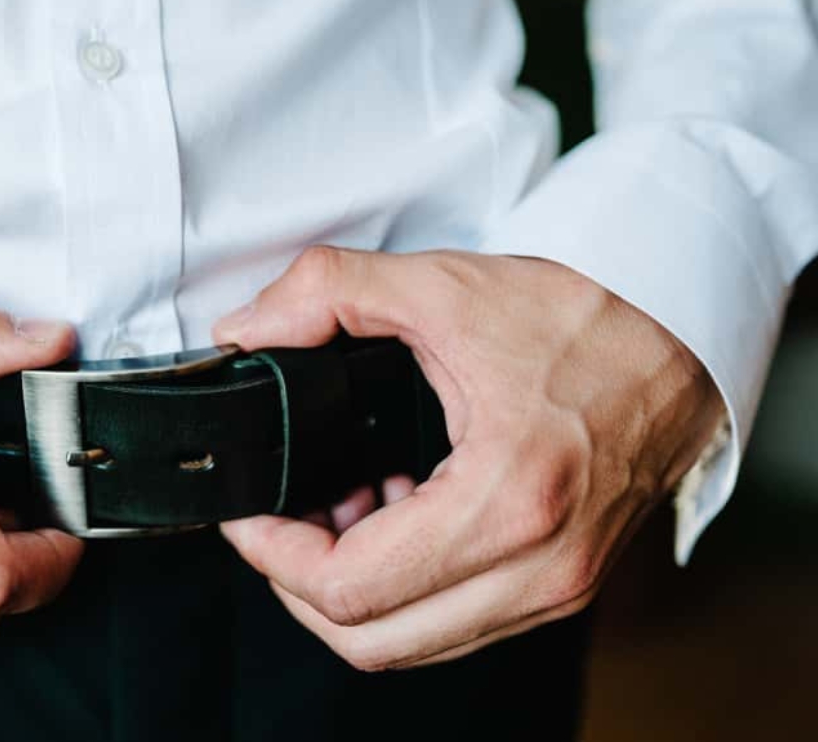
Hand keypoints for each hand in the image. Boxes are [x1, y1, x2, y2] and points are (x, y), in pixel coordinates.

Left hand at [213, 247, 722, 670]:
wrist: (682, 340)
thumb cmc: (583, 318)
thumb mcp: (444, 285)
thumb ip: (327, 293)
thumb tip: (246, 330)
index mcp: (507, 500)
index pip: (349, 588)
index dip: (272, 556)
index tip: (247, 514)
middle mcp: (539, 567)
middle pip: (370, 639)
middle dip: (298, 584)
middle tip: (277, 520)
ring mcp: (557, 588)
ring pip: (409, 643)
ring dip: (351, 591)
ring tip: (336, 510)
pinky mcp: (562, 586)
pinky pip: (454, 624)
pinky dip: (402, 590)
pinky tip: (391, 518)